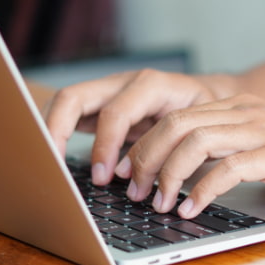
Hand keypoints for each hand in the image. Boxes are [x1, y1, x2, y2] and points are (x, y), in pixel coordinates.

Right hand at [44, 69, 234, 184]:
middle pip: (74, 97)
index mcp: (153, 85)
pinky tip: (57, 160)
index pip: (115, 112)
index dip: (105, 145)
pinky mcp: (102, 105)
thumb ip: (173, 150)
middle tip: (55, 169)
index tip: (103, 177)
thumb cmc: (209, 114)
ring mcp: (110, 91)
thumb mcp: (200, 129)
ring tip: (50, 167)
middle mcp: (125, 83)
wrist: (213, 96)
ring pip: (65, 102)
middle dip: (57, 132)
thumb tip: (144, 182)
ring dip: (52, 133)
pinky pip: (70, 114)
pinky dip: (58, 134)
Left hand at [113, 93, 264, 217]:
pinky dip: (203, 190)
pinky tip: (193, 209)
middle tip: (132, 192)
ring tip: (158, 204)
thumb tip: (186, 176)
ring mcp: (264, 130)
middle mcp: (246, 111)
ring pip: (195, 142)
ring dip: (167, 175)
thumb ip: (231, 147)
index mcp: (238, 106)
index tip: (126, 173)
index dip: (142, 144)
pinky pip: (230, 168)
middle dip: (144, 160)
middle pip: (175, 125)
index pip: (174, 116)